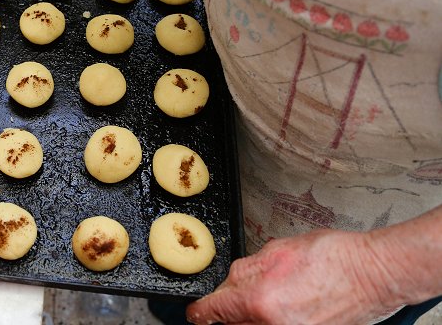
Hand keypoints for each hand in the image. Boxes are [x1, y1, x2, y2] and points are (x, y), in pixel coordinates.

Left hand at [186, 229, 401, 324]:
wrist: (373, 273)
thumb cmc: (334, 257)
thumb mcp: (277, 251)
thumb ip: (246, 270)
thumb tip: (229, 284)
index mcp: (260, 300)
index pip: (214, 312)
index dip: (200, 311)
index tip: (196, 311)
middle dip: (228, 313)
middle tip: (236, 300)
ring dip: (250, 317)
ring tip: (269, 298)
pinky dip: (271, 320)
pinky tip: (284, 307)